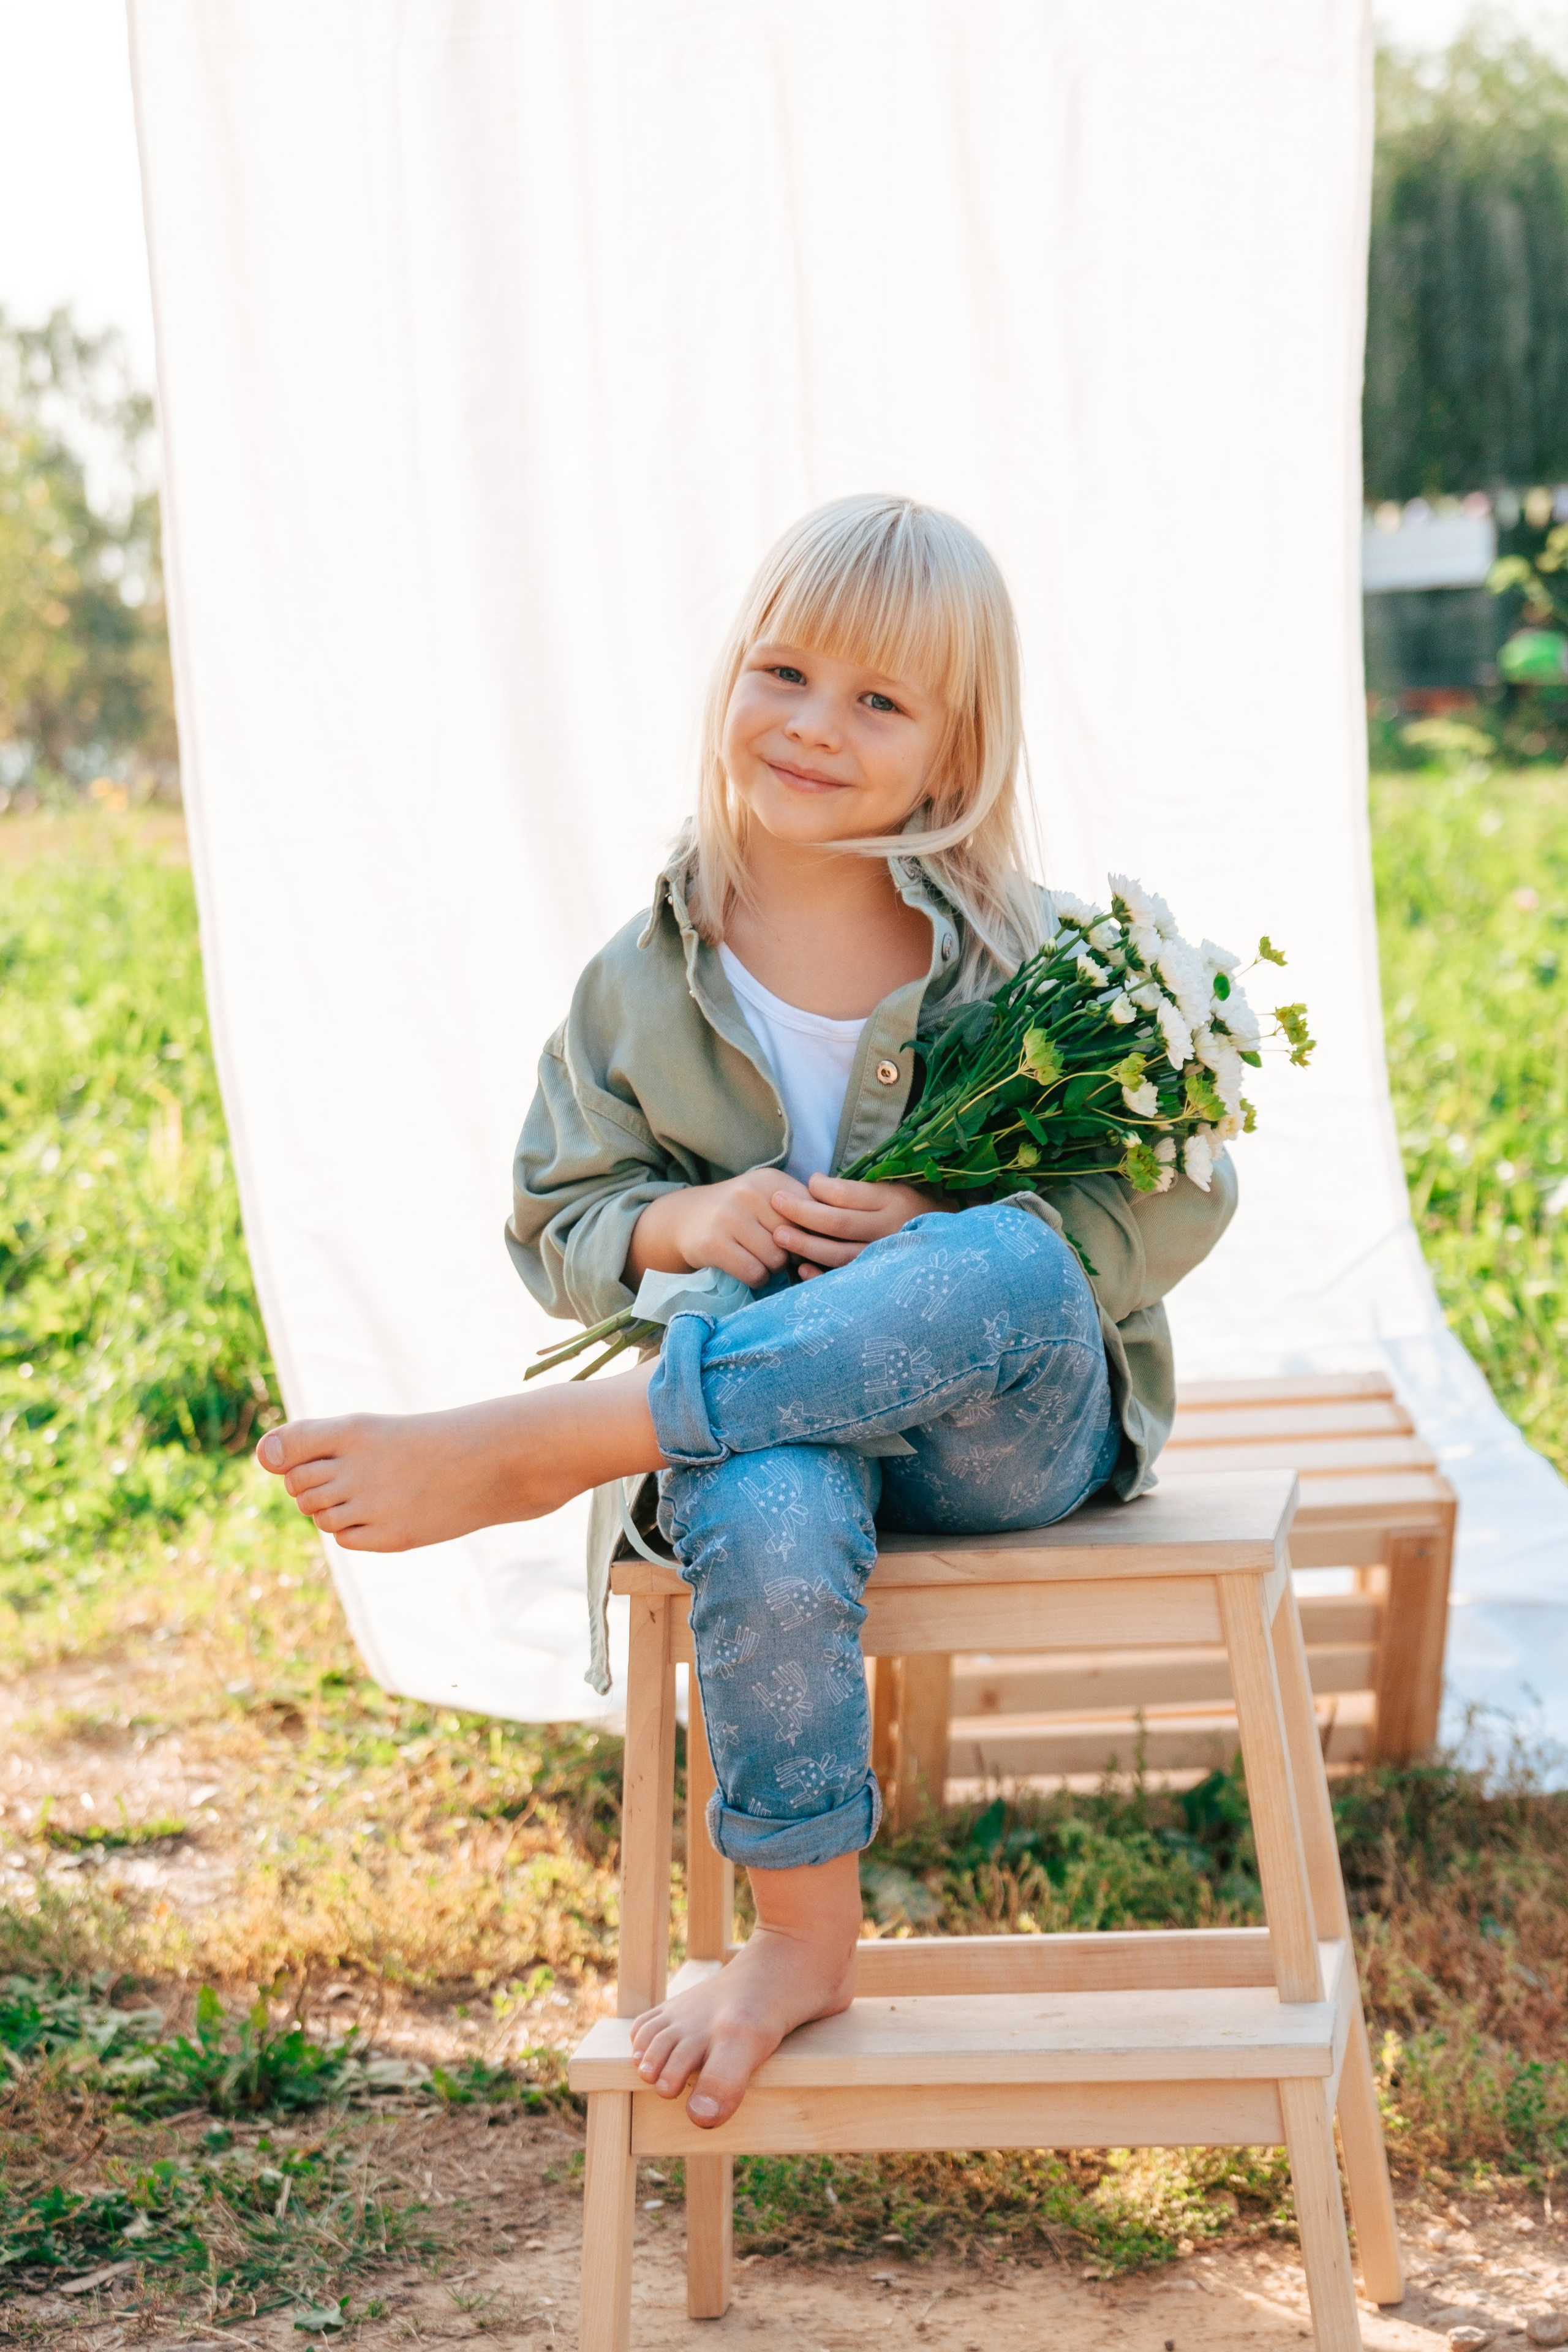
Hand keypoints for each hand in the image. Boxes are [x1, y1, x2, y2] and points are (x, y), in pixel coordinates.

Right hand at [627, 1166, 818, 1287]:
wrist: (685, 1219)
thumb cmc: (740, 1215)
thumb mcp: (768, 1202)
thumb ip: (801, 1212)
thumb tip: (837, 1242)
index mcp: (772, 1181)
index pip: (813, 1214)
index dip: (813, 1236)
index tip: (805, 1244)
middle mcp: (751, 1193)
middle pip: (796, 1239)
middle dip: (792, 1254)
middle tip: (778, 1254)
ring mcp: (730, 1216)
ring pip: (776, 1259)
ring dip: (773, 1268)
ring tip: (760, 1259)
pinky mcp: (714, 1242)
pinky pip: (754, 1272)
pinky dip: (756, 1278)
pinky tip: (747, 1268)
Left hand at [768, 1173, 946, 1275]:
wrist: (949, 1248)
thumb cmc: (911, 1211)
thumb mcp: (893, 1190)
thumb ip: (857, 1190)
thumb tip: (815, 1184)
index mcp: (894, 1203)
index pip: (848, 1195)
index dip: (822, 1189)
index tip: (808, 1182)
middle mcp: (889, 1231)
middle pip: (837, 1223)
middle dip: (802, 1212)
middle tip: (776, 1202)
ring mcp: (884, 1259)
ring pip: (837, 1254)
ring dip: (805, 1245)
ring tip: (779, 1235)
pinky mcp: (878, 1282)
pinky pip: (844, 1281)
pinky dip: (821, 1276)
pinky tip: (801, 1269)